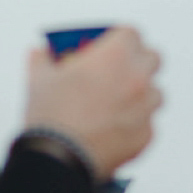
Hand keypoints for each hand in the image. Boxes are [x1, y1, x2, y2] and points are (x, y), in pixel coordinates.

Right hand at [24, 26, 162, 179]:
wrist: (59, 158)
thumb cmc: (51, 117)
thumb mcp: (39, 80)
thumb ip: (42, 60)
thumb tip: (38, 53)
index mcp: (115, 55)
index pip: (131, 33)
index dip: (119, 38)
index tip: (108, 45)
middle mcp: (138, 78)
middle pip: (152, 58)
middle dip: (137, 61)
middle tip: (117, 70)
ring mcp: (146, 107)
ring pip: (154, 92)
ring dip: (139, 93)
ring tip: (115, 103)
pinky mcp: (147, 134)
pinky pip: (147, 122)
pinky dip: (135, 123)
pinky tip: (113, 128)